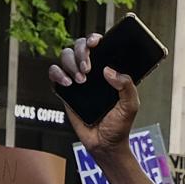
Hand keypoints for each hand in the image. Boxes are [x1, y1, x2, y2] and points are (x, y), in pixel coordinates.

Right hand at [46, 33, 139, 148]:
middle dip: (82, 51)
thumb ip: (126, 86)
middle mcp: (92, 71)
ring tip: (81, 80)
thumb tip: (108, 71)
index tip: (96, 43)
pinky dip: (57, 74)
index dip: (94, 39)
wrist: (105, 145)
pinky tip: (68, 84)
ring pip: (65, 56)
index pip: (99, 46)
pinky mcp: (65, 91)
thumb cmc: (119, 125)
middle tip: (88, 68)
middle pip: (79, 47)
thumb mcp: (130, 105)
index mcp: (108, 70)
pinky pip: (54, 73)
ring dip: (71, 63)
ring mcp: (77, 79)